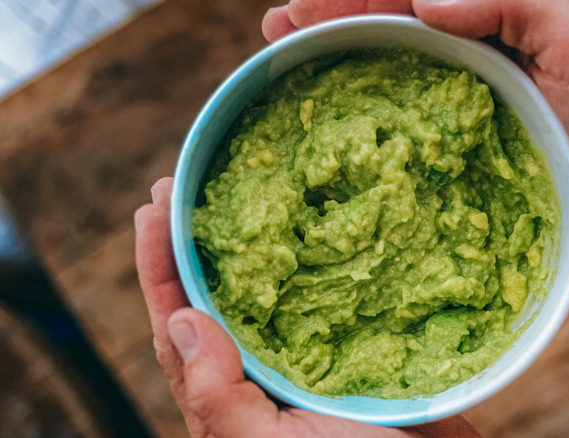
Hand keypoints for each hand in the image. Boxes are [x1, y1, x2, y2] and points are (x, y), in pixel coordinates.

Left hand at [135, 177, 480, 436]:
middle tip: (179, 187)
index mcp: (232, 397)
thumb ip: (221, 398)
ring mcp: (308, 359)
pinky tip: (312, 233)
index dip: (160, 265)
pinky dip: (313, 264)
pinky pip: (325, 298)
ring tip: (230, 199)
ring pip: (265, 296)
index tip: (153, 209)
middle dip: (192, 244)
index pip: (181, 324)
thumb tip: (185, 321)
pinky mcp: (353, 348)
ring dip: (244, 248)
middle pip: (215, 299)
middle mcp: (263, 373)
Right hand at [262, 0, 568, 302]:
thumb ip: (508, 5)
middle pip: (385, 32)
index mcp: (489, 24)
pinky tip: (336, 129)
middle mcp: (467, 60)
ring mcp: (461, 110)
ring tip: (284, 64)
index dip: (351, 0)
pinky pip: (406, 135)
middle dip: (328, 25)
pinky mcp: (461, 155)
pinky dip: (368, 127)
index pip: (407, 0)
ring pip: (387, 79)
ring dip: (336, 69)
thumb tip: (426, 0)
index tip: (301, 7)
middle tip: (275, 31)